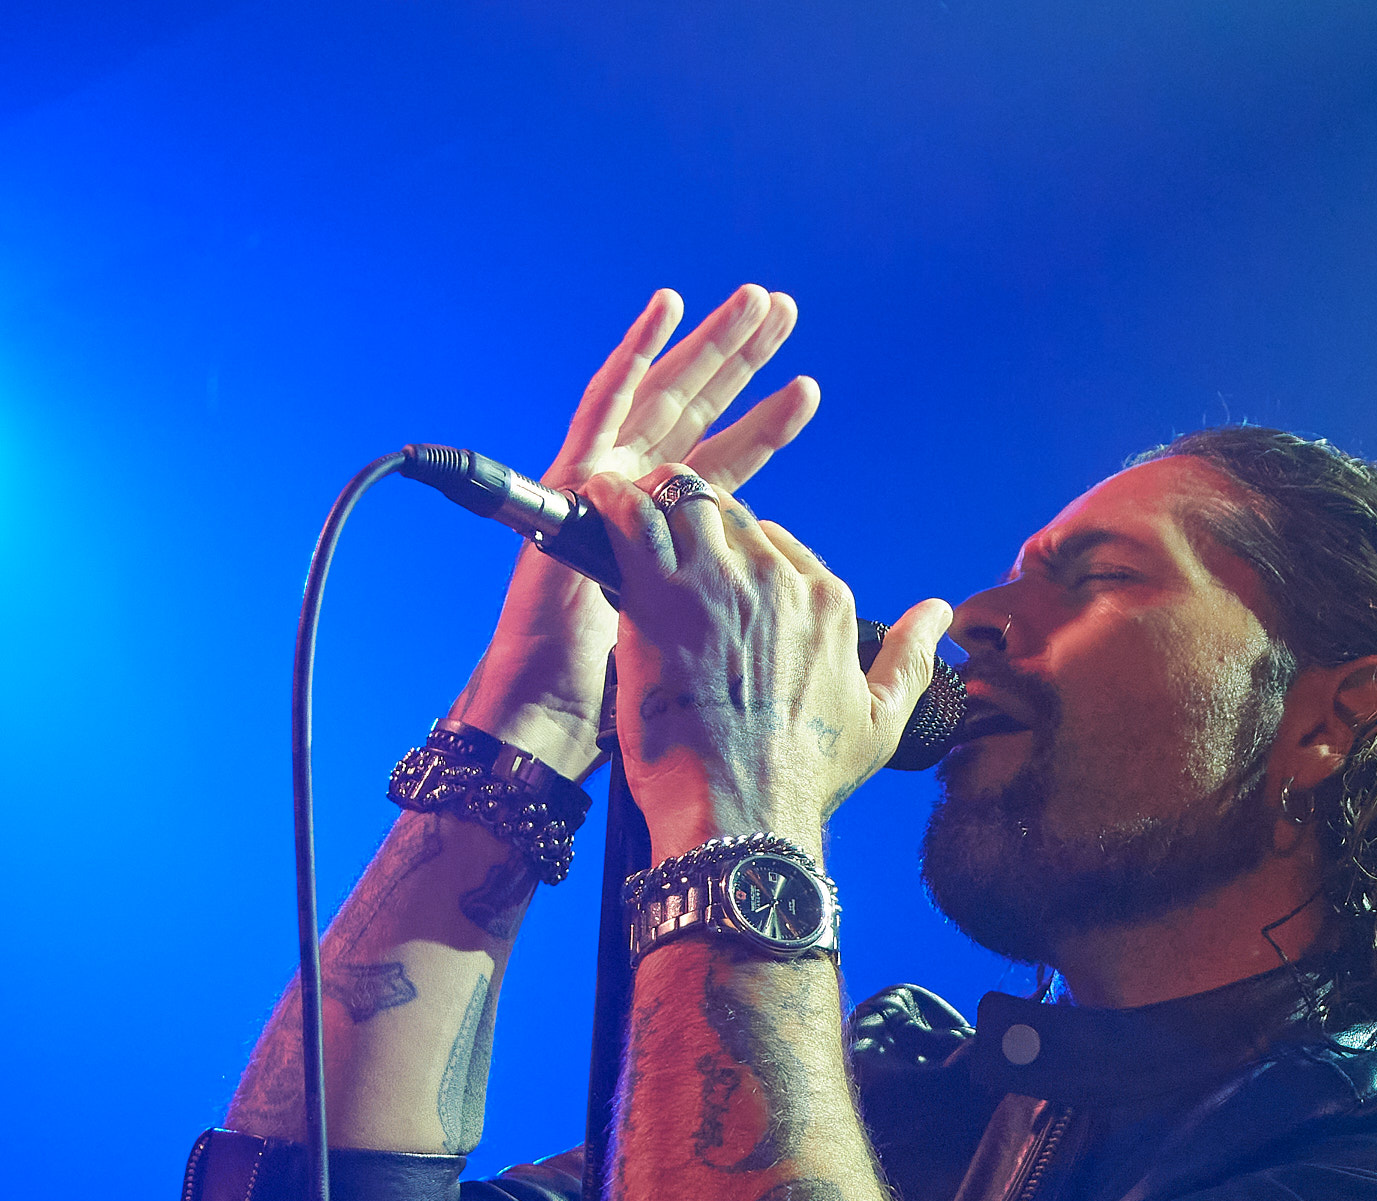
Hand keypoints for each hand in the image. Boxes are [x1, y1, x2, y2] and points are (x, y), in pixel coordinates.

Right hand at [449, 285, 820, 778]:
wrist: (561, 714)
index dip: (766, 426)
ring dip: (706, 347)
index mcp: (676, 537)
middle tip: (784, 309)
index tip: (808, 388)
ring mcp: (603, 485)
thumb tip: (797, 608)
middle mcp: (638, 500)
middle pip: (700, 415)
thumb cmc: (635, 702)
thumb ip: (747, 614)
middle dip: (741, 363)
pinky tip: (666, 311)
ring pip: (663, 398)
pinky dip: (636, 358)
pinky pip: (605, 407)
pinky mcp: (572, 482)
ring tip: (753, 301)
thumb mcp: (711, 647)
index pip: (728, 464)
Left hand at [578, 467, 951, 862]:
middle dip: (691, 522)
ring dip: (651, 505)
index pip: (777, 541)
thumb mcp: (881, 721)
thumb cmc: (803, 779)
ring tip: (624, 525)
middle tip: (658, 551)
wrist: (741, 814)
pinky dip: (613, 504)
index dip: (739, 555)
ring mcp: (717, 581)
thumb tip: (940, 613)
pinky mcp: (659, 594)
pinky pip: (632, 519)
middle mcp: (776, 579)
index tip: (712, 581)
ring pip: (682, 501)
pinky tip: (601, 508)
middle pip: (726, 512)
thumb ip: (910, 658)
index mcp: (825, 601)